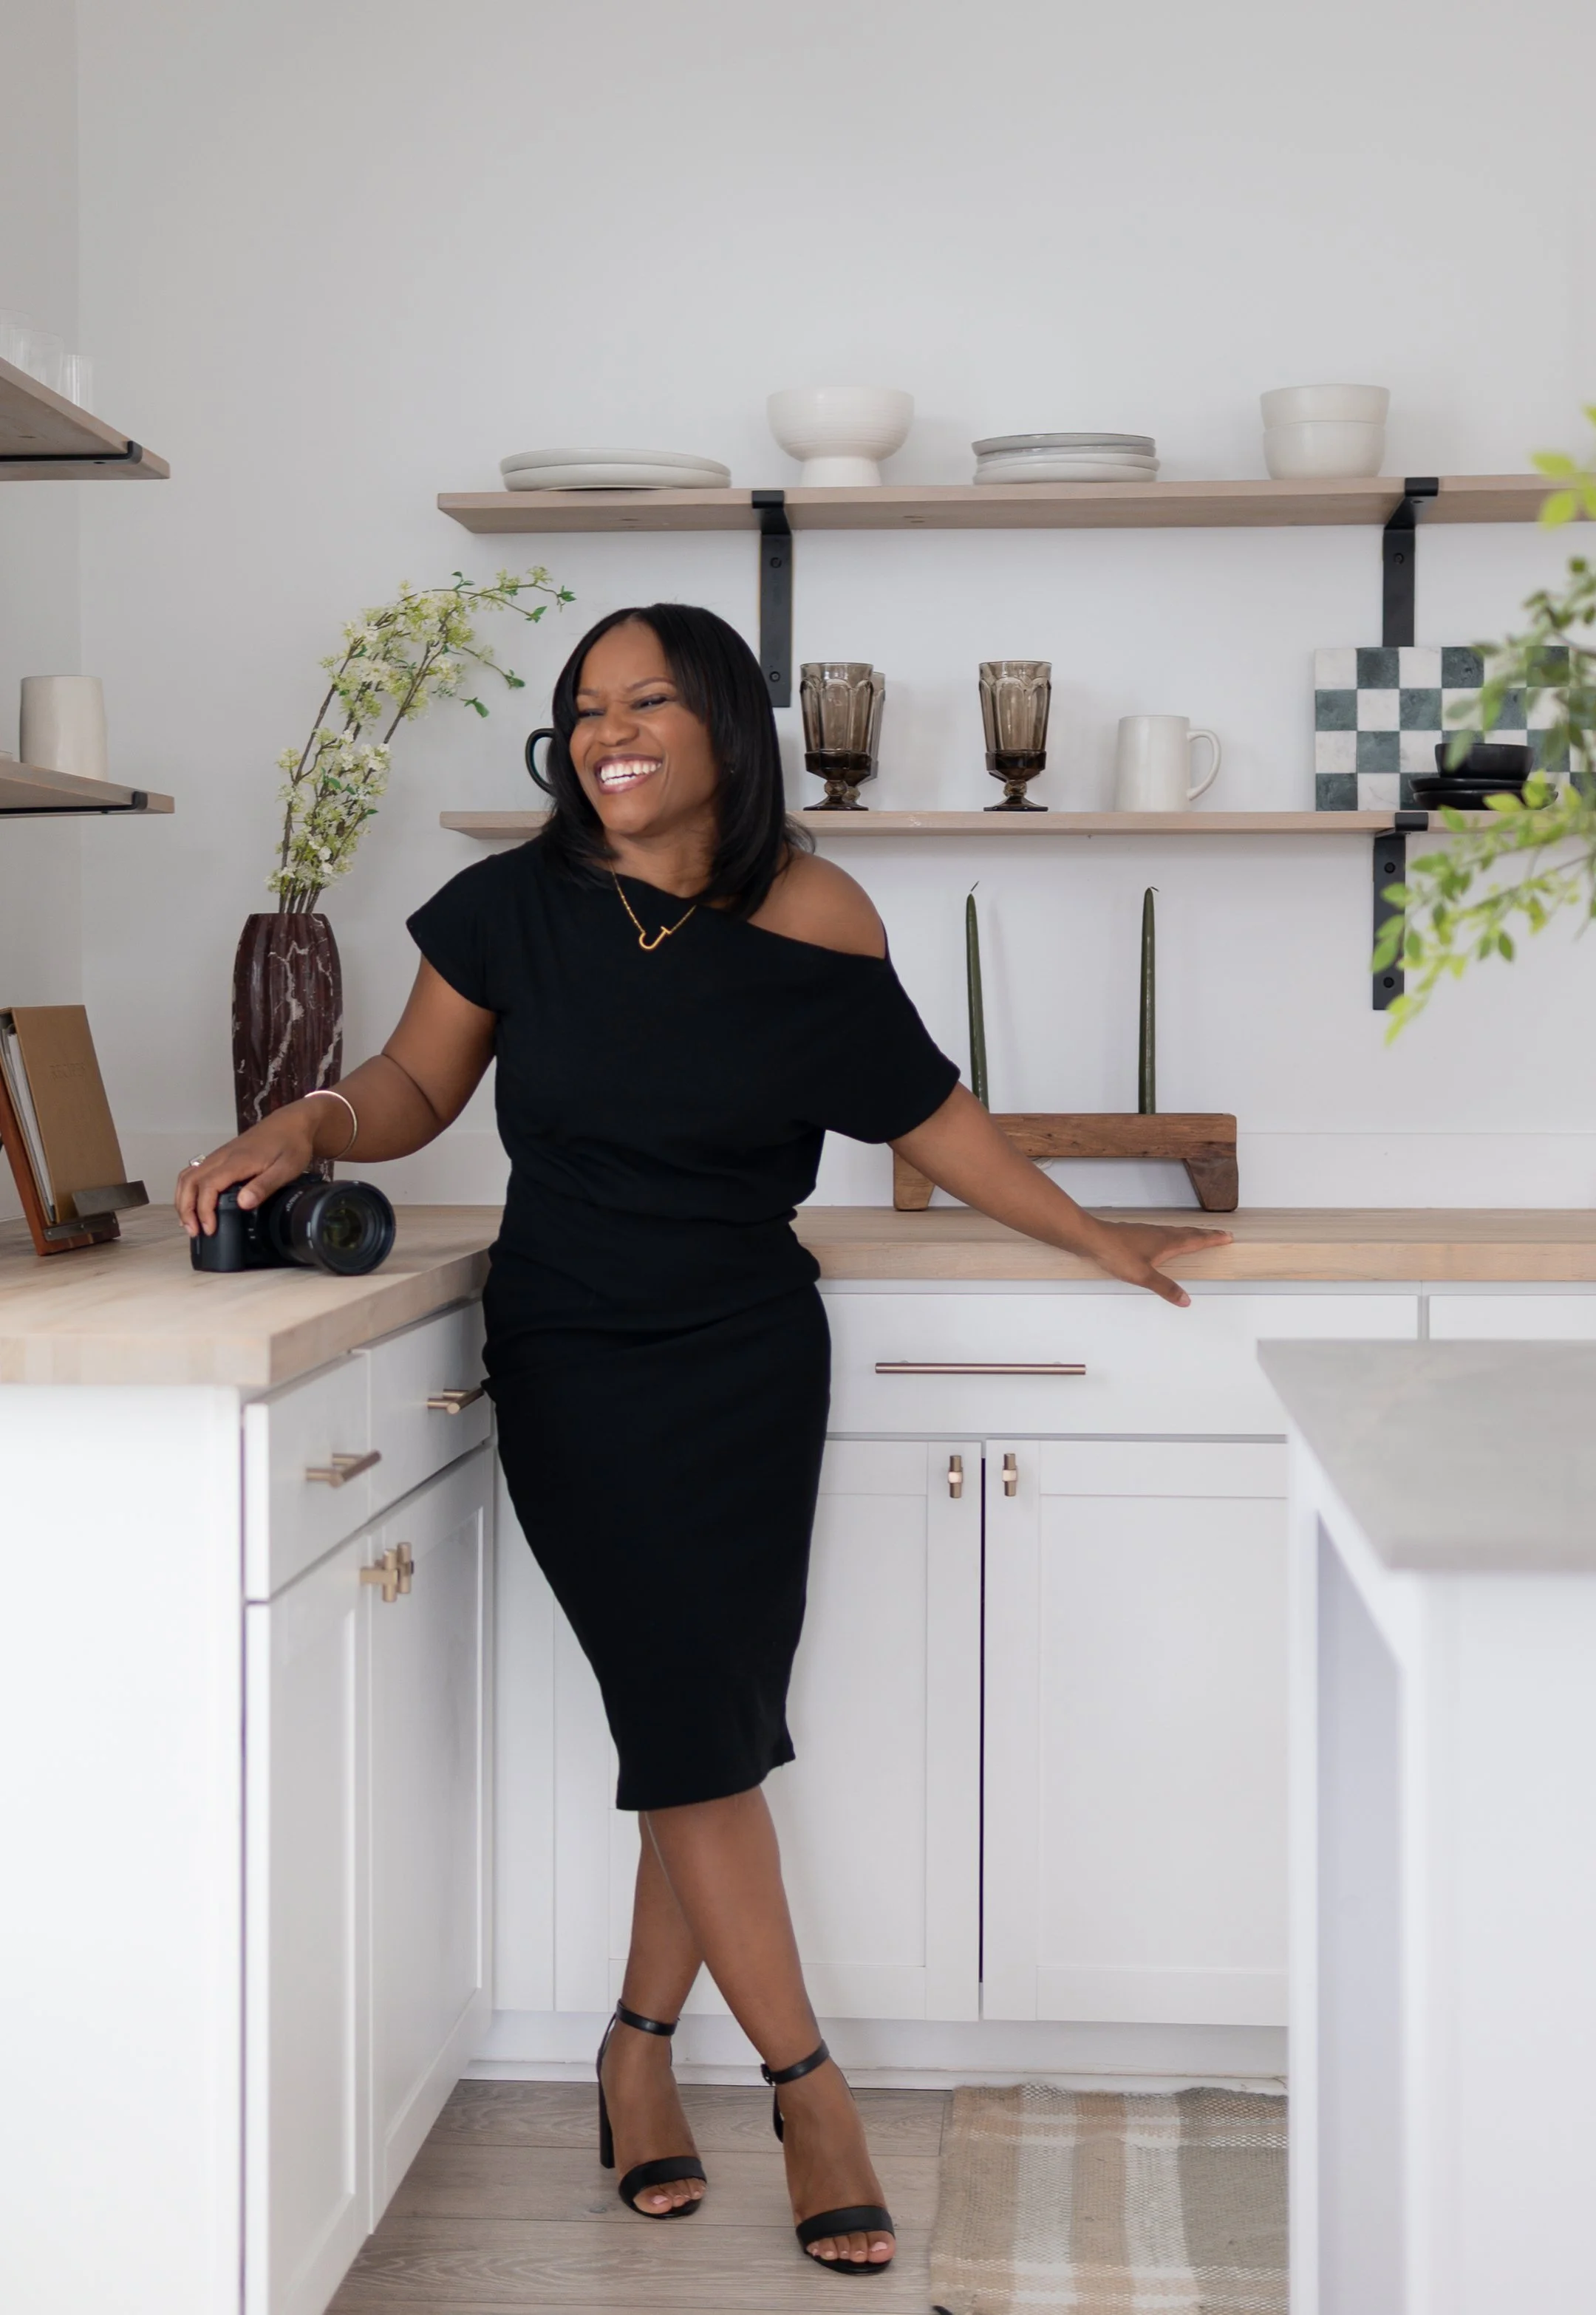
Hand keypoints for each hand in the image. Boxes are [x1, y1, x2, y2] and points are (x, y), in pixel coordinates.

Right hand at [175, 1104, 325, 1237]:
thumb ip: (264, 1186)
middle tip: (194, 1232)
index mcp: (237, 1161)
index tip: (209, 1229)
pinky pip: (195, 1172)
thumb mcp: (286, 1169)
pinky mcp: (221, 1156)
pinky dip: (189, 1190)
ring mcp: (219, 1155)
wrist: (291, 1122)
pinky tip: (195, 1204)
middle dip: (186, 1209)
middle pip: (190, 1181)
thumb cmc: (291, 1145)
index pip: (208, 1186)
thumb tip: (243, 1204)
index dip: (204, 1210)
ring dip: (184, 1200)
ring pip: (188, 1176)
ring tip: (190, 1223)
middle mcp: (221, 1157)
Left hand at [1076, 1217, 1233, 1307]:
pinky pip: (1163, 1233)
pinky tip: (1165, 1241)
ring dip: (1190, 1234)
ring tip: (1197, 1236)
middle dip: (1205, 1235)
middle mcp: (1160, 1234)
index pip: (1195, 1240)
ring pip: (1175, 1232)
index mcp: (1167, 1243)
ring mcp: (1148, 1232)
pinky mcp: (1137, 1234)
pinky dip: (1173, 1235)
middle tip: (1220, 1234)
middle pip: (1188, 1233)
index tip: (1227, 1236)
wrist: (1092, 1239)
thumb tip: (1186, 1300)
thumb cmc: (1117, 1254)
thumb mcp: (1143, 1276)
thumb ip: (1165, 1288)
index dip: (1212, 1239)